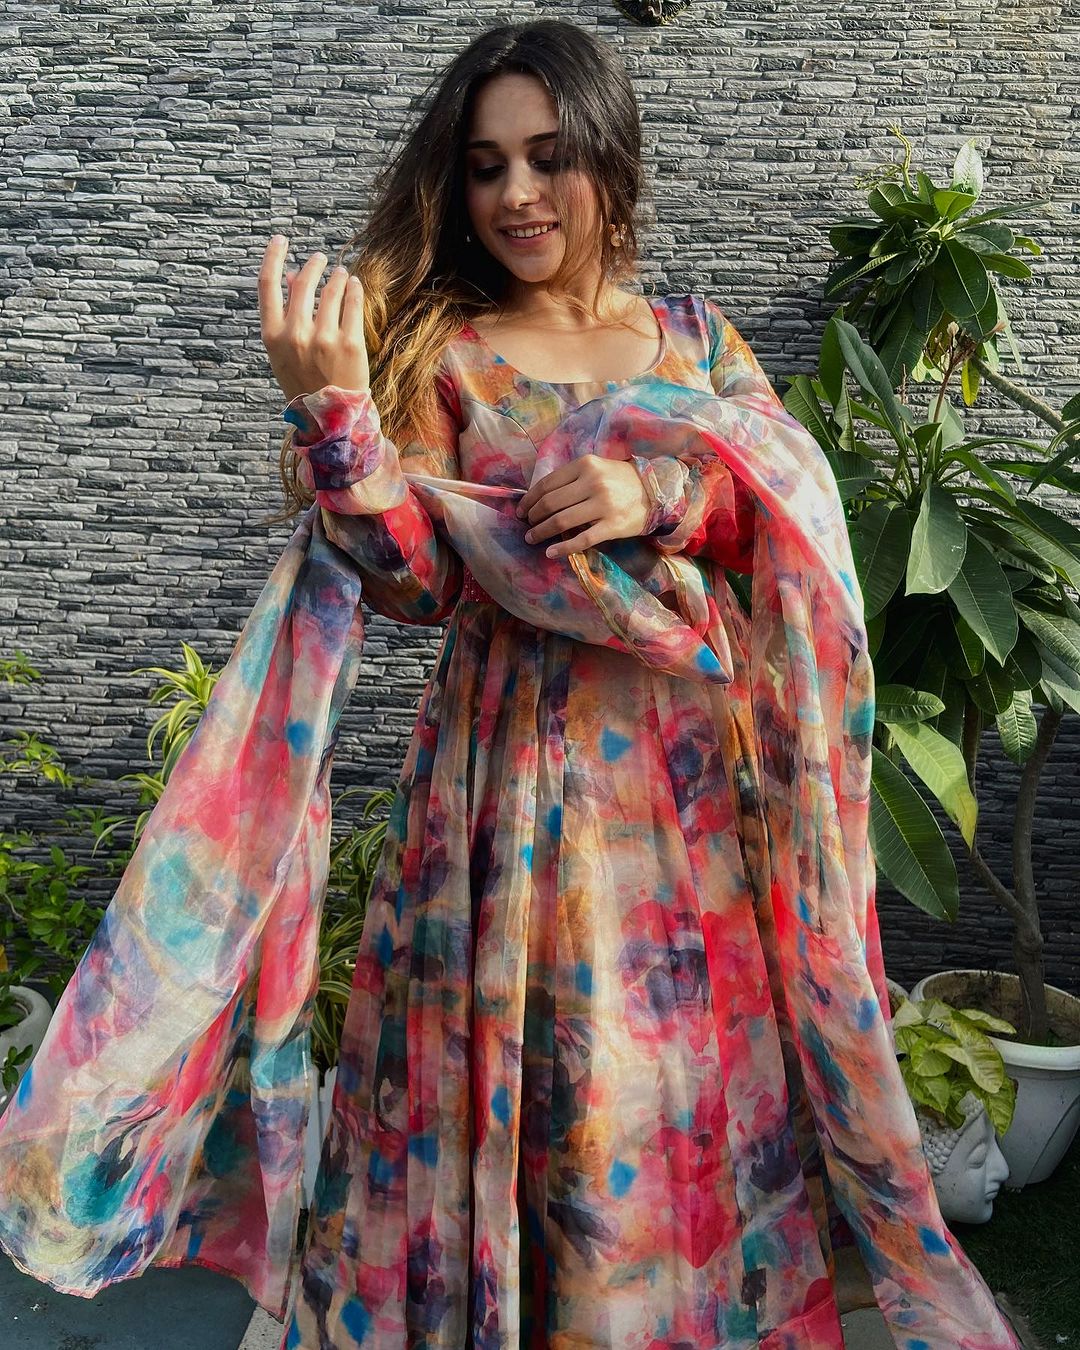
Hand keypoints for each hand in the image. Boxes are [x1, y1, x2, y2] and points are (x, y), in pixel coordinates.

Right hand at [257, 235, 370, 405]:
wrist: (329, 417)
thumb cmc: (304, 381)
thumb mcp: (283, 352)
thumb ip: (284, 314)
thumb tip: (289, 276)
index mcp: (273, 336)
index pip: (267, 285)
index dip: (272, 257)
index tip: (280, 240)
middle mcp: (296, 335)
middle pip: (303, 283)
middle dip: (313, 265)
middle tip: (320, 259)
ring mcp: (323, 339)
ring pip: (331, 290)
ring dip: (336, 276)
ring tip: (341, 274)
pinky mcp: (350, 343)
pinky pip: (353, 304)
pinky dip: (354, 289)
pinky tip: (354, 285)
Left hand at [514, 454, 651, 558]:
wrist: (656, 492)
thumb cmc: (620, 481)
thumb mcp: (596, 468)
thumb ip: (571, 479)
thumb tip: (539, 498)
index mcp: (585, 465)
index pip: (547, 484)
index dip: (529, 500)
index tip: (521, 510)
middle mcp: (593, 483)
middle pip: (550, 504)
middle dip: (533, 517)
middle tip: (527, 525)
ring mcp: (603, 505)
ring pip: (561, 521)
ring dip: (541, 532)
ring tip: (532, 538)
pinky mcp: (612, 526)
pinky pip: (581, 540)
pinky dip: (562, 548)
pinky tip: (550, 553)